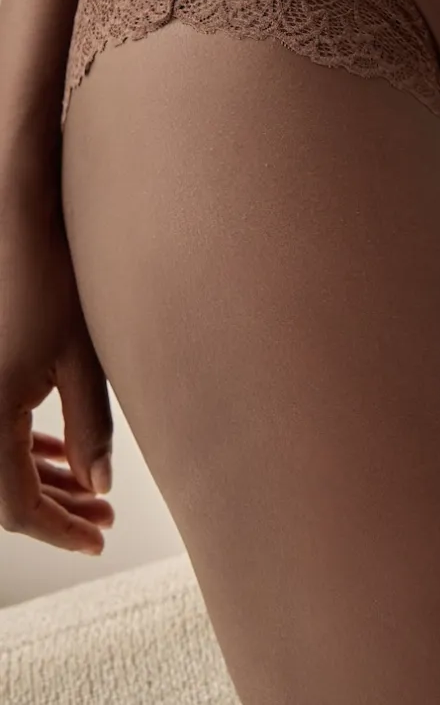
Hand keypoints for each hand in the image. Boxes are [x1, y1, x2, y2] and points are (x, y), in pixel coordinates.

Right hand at [0, 180, 114, 553]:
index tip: (97, 540)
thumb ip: (91, 428)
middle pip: (2, 494)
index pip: (16, 506)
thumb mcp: (80, 359)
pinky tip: (61, 459)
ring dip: (41, 484)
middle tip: (103, 520)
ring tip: (94, 496)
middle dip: (55, 511)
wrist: (12, 225)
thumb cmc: (50, 282)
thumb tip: (101, 487)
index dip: (59, 529)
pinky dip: (24, 453)